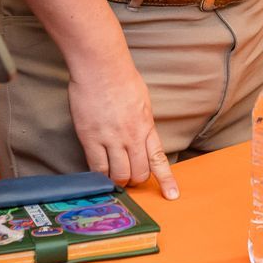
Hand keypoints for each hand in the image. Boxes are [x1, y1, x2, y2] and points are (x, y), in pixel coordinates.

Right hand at [69, 64, 179, 198]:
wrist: (101, 66)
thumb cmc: (121, 78)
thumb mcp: (142, 102)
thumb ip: (143, 123)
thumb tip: (142, 137)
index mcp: (147, 127)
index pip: (159, 160)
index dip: (166, 180)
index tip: (171, 195)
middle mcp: (132, 137)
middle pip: (138, 173)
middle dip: (134, 181)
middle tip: (127, 178)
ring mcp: (111, 139)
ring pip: (118, 175)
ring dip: (116, 180)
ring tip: (111, 175)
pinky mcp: (90, 138)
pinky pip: (96, 167)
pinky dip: (98, 175)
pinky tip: (97, 174)